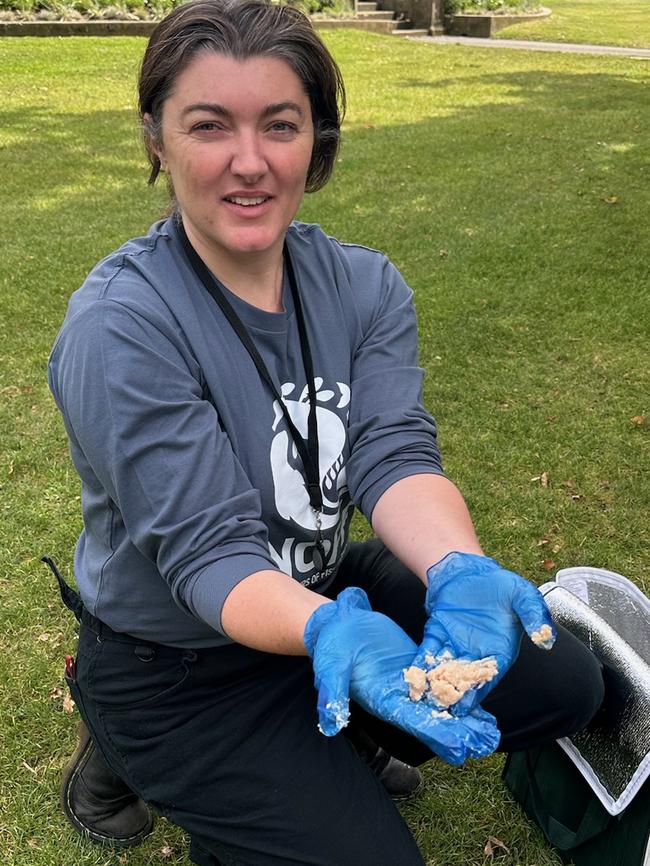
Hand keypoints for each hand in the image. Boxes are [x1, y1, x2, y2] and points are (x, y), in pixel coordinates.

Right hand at [304, 587, 500, 764]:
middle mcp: (397, 698)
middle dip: (459, 733)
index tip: (461, 748)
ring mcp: (408, 684)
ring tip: (491, 732)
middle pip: (433, 720)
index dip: (437, 734)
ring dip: (464, 719)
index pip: (413, 722)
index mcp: (381, 700)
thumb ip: (332, 694)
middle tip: (487, 745)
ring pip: (440, 705)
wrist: (337, 622)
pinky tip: (480, 699)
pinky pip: (440, 682)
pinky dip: (459, 692)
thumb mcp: (330, 668)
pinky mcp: (415, 667)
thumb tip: (330, 725)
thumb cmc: (331, 644)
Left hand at [413, 552, 555, 712]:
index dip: (476, 692)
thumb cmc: (501, 584)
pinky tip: (411, 677)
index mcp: (499, 652)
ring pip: (444, 670)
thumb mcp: (523, 595)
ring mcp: (455, 645)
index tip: (465, 707)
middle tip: (439, 711)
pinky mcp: (436, 634)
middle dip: (452, 695)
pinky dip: (420, 665)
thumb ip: (534, 615)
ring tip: (423, 700)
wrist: (473, 569)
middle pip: (463, 680)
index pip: (488, 677)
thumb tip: (546, 639)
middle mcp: (476, 654)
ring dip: (433, 685)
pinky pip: (428, 652)